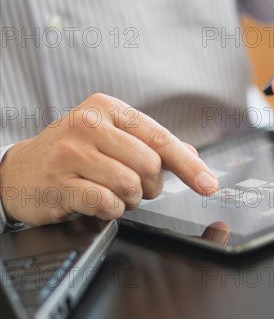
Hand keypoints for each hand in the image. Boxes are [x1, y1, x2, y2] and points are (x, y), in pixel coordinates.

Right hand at [0, 93, 218, 226]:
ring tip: (112, 194)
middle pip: (150, 165)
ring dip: (129, 199)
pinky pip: (107, 203)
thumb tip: (193, 157)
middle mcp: (88, 124)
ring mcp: (71, 152)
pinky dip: (111, 210)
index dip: (189, 164)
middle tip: (134, 188)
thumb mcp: (110, 137)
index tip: (209, 184)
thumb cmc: (71, 153)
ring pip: (130, 185)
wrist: (19, 172)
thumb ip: (151, 144)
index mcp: (106, 108)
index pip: (160, 137)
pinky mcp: (60, 182)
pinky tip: (98, 203)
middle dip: (150, 186)